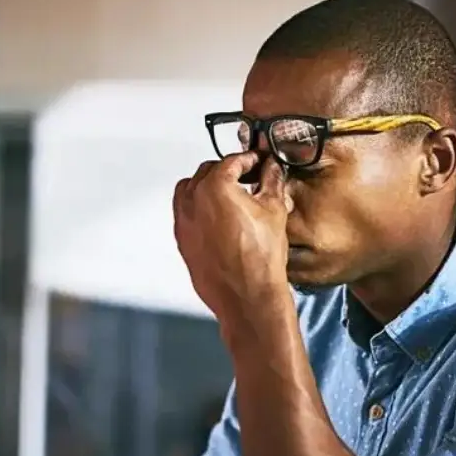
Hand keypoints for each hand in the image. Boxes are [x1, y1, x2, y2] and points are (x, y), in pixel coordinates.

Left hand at [173, 152, 290, 318]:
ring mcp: (183, 222)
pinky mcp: (182, 240)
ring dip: (208, 186)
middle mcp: (192, 201)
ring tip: (230, 196)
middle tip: (248, 177)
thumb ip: (271, 181)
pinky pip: (186, 214)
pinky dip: (199, 208)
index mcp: (215, 186)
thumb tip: (271, 169)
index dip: (250, 159)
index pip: (232, 161)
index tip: (259, 162)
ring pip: (190, 190)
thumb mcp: (274, 210)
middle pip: (208, 171)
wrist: (247, 296)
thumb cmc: (260, 258)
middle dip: (228, 171)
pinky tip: (218, 217)